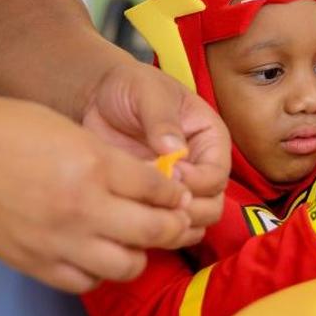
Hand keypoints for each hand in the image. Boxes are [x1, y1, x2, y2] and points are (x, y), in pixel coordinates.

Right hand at [0, 96, 192, 292]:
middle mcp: (83, 207)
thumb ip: (106, 158)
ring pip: (127, 266)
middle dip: (173, 225)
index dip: (175, 191)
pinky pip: (86, 282)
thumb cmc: (0, 128)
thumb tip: (140, 181)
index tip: (177, 191)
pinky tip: (95, 252)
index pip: (160, 189)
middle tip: (172, 218)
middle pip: (155, 230)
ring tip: (132, 238)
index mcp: (94, 164)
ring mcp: (59, 240)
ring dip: (138, 252)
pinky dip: (98, 271)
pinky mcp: (35, 263)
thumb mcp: (66, 128)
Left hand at [79, 60, 229, 240]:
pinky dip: (153, 229)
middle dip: (188, 210)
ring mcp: (178, 185)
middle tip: (156, 201)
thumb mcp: (148, 92)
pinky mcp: (154, 198)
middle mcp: (200, 166)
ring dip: (171, 223)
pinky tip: (131, 216)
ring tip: (142, 208)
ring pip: (192, 222)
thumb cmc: (130, 85)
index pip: (217, 174)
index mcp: (209, 138)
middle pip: (212, 205)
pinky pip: (164, 224)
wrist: (98, 96)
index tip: (170, 173)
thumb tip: (175, 150)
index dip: (197, 181)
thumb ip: (162, 120)